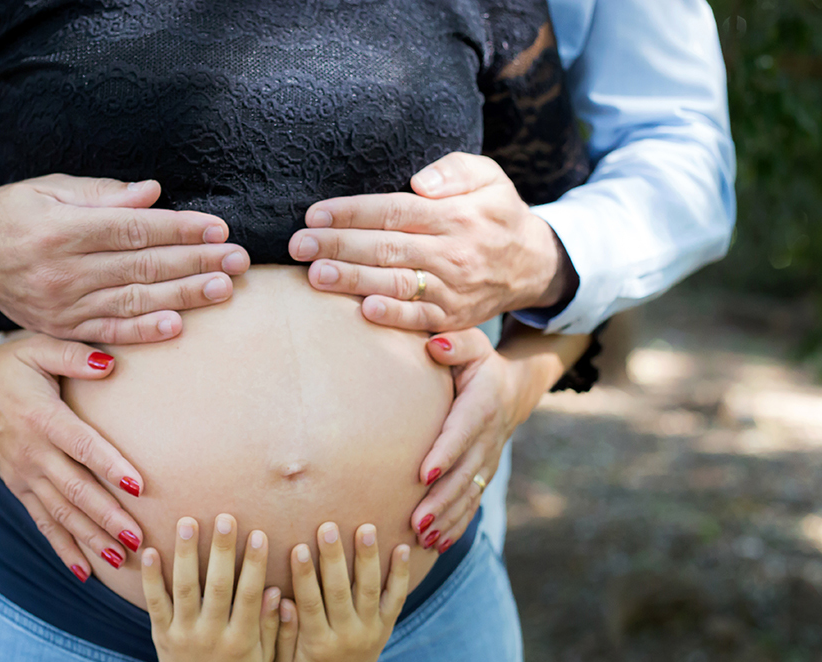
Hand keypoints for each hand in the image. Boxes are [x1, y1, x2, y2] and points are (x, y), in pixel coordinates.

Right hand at [0, 176, 249, 343]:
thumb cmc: (11, 211)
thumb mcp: (48, 189)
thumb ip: (101, 194)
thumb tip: (153, 193)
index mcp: (61, 229)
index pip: (132, 230)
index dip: (178, 229)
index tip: (218, 228)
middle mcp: (62, 271)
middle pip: (141, 267)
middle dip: (195, 262)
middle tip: (237, 260)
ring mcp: (61, 305)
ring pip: (132, 302)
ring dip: (182, 297)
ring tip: (222, 289)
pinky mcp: (60, 329)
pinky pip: (109, 333)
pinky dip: (143, 333)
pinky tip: (177, 327)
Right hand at [0, 333, 147, 579]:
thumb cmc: (10, 365)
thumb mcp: (39, 348)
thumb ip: (74, 356)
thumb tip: (110, 363)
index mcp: (44, 418)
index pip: (82, 446)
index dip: (110, 466)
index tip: (138, 485)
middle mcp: (33, 454)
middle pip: (76, 491)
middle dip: (108, 516)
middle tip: (138, 537)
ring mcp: (24, 476)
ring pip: (62, 514)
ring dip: (91, 538)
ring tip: (121, 558)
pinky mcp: (18, 488)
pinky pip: (44, 523)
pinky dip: (64, 548)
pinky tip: (85, 572)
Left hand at [141, 516, 281, 661]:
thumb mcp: (264, 659)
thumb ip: (270, 625)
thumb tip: (276, 588)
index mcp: (240, 640)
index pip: (248, 595)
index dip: (253, 564)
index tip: (258, 534)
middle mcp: (212, 635)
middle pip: (217, 587)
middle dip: (222, 551)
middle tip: (224, 517)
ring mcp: (184, 635)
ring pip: (184, 589)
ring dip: (186, 554)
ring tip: (188, 522)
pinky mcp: (162, 636)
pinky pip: (155, 603)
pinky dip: (152, 577)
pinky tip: (151, 551)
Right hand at [274, 522, 410, 661]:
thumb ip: (281, 633)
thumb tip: (280, 599)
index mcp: (319, 644)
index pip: (311, 604)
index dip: (304, 576)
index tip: (298, 547)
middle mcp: (348, 635)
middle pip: (341, 592)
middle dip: (335, 558)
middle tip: (328, 528)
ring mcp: (370, 630)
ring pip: (369, 590)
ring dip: (368, 557)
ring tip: (365, 528)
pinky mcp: (385, 626)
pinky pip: (395, 598)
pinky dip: (400, 574)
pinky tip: (402, 548)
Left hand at [287, 152, 573, 330]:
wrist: (532, 264)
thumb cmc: (495, 212)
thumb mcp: (489, 176)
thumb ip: (455, 170)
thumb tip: (419, 182)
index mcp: (455, 214)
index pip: (394, 211)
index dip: (352, 213)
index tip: (314, 214)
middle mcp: (452, 252)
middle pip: (386, 247)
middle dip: (338, 246)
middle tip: (298, 246)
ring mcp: (452, 288)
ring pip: (397, 283)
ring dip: (354, 281)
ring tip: (315, 276)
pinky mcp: (453, 318)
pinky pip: (420, 320)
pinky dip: (394, 318)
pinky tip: (363, 311)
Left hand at [409, 328, 528, 552]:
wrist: (513, 387)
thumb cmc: (480, 362)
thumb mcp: (473, 344)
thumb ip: (454, 344)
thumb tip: (434, 345)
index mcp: (482, 405)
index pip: (461, 432)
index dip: (444, 453)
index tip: (423, 473)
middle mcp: (488, 438)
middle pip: (464, 473)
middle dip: (441, 500)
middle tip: (416, 521)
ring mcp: (488, 460)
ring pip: (468, 494)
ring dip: (447, 519)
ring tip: (423, 538)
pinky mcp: (484, 474)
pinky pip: (472, 503)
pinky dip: (457, 525)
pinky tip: (437, 545)